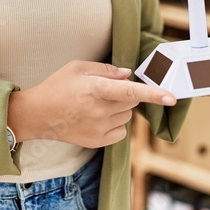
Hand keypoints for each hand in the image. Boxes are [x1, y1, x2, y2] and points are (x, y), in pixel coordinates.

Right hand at [8, 60, 176, 148]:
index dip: (153, 94)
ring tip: (95, 106)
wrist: (37, 115)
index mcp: (96, 89)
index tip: (171, 98)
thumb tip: (128, 74)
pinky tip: (97, 118)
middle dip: (125, 94)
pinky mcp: (97, 141)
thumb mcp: (77, 68)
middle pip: (132, 101)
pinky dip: (115, 124)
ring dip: (119, 110)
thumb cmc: (57, 87)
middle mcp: (100, 110)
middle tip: (104, 91)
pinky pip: (120, 132)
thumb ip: (106, 69)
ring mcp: (99, 128)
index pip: (130, 91)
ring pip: (127, 116)